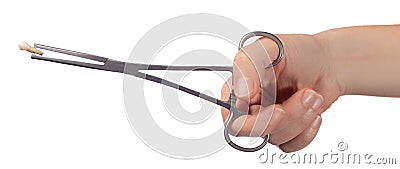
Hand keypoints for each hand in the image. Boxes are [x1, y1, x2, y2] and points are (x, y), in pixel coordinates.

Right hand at [221, 34, 341, 151]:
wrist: (328, 63)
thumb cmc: (298, 51)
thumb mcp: (270, 46)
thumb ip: (247, 65)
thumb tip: (241, 93)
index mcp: (238, 86)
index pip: (229, 115)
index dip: (247, 118)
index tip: (272, 106)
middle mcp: (249, 106)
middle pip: (252, 130)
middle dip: (282, 117)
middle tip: (303, 96)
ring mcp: (267, 120)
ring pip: (275, 136)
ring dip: (300, 117)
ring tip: (312, 94)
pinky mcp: (284, 131)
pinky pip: (290, 145)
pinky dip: (306, 131)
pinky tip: (313, 112)